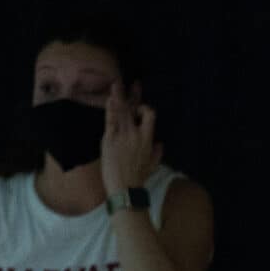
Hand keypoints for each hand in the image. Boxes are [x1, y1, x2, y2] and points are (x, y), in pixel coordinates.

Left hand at [101, 83, 161, 198]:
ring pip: (122, 110)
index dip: (145, 109)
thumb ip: (157, 153)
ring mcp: (122, 135)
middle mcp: (136, 134)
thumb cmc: (139, 178)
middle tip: (133, 83)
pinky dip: (110, 108)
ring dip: (119, 96)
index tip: (141, 109)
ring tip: (115, 84)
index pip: (150, 115)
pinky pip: (110, 119)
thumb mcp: (153, 165)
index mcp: (148, 139)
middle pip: (135, 109)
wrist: (124, 187)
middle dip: (134, 95)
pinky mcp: (110, 138)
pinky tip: (109, 99)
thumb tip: (160, 144)